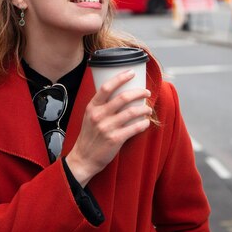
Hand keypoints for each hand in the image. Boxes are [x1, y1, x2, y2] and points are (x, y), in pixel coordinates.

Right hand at [65, 69, 151, 186]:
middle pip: (123, 97)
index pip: (106, 87)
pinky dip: (142, 124)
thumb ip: (101, 106)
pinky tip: (145, 122)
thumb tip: (120, 94)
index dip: (120, 78)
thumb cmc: (89, 136)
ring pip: (131, 112)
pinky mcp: (115, 139)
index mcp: (92, 107)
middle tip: (146, 92)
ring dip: (143, 109)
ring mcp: (107, 127)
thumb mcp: (89, 116)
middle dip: (139, 92)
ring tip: (148, 109)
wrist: (84, 158)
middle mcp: (99, 115)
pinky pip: (134, 128)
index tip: (131, 72)